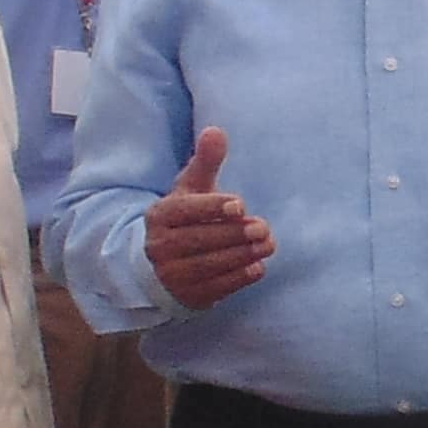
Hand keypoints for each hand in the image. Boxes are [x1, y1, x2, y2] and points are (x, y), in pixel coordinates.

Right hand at [145, 125, 274, 309]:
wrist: (160, 266)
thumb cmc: (184, 219)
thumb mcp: (190, 190)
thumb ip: (205, 162)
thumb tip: (216, 130)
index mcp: (160, 215)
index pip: (186, 210)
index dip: (213, 207)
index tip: (240, 205)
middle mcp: (160, 246)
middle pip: (200, 239)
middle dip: (234, 234)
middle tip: (263, 227)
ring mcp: (172, 274)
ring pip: (209, 265)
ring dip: (242, 255)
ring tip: (268, 244)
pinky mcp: (188, 296)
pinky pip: (215, 287)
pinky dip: (238, 278)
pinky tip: (258, 267)